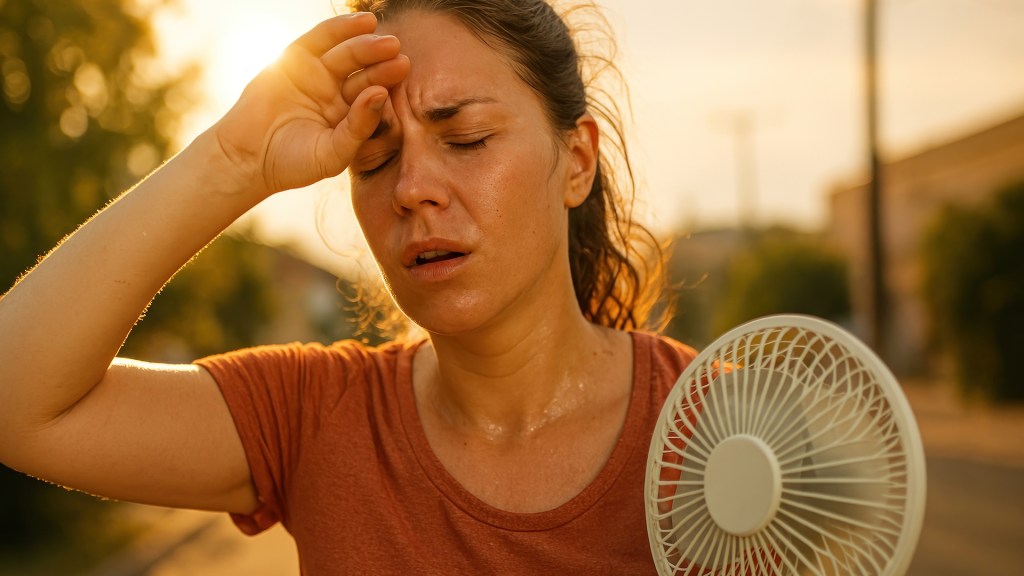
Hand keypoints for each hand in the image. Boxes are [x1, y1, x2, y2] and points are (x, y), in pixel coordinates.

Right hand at [211, 13, 408, 196]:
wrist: (247, 158)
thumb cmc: (293, 163)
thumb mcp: (333, 153)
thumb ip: (359, 127)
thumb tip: (380, 94)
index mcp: (352, 116)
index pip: (374, 95)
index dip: (388, 82)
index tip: (403, 69)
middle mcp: (338, 93)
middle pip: (364, 72)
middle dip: (381, 61)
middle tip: (397, 50)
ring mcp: (317, 75)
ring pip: (346, 54)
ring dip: (365, 44)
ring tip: (385, 38)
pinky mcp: (296, 60)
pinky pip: (321, 40)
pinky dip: (339, 29)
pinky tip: (362, 23)